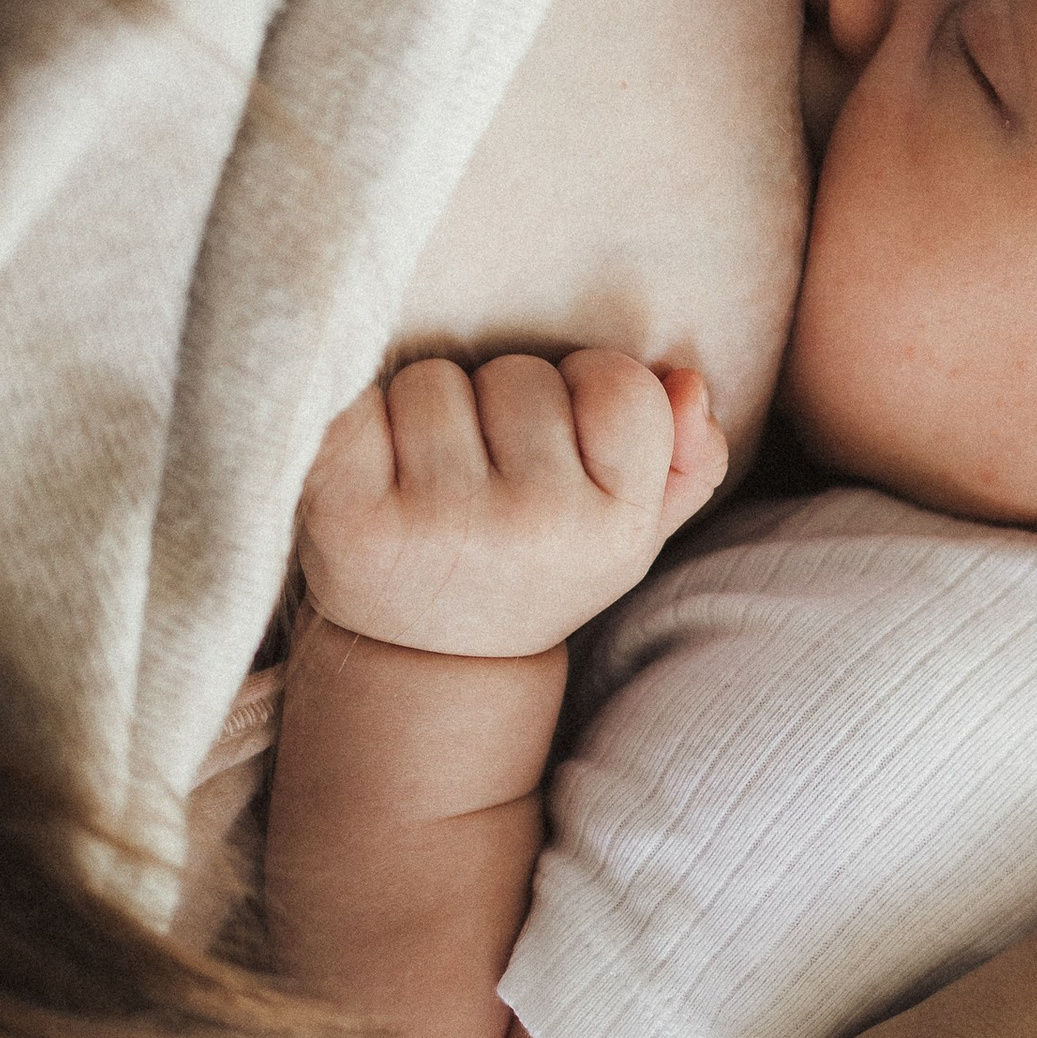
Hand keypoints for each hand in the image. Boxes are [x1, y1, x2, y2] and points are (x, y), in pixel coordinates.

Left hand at [298, 350, 722, 656]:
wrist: (430, 663)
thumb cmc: (533, 563)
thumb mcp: (628, 529)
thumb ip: (686, 459)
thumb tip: (687, 383)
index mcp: (615, 529)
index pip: (621, 385)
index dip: (586, 393)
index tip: (562, 443)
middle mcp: (534, 530)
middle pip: (520, 374)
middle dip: (500, 404)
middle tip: (487, 474)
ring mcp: (439, 526)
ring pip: (435, 380)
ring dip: (428, 410)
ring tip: (430, 476)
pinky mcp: (350, 519)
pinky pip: (359, 402)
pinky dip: (362, 422)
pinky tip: (375, 475)